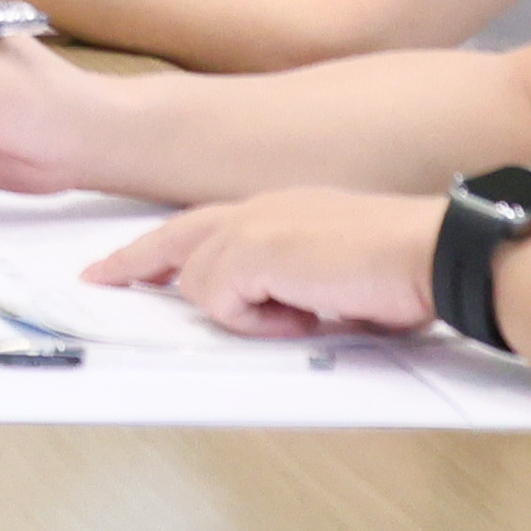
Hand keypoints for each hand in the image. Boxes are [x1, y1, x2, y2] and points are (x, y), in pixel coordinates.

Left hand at [91, 189, 449, 340]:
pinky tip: (308, 312)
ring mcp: (251, 227)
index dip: (163, 248)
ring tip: (308, 312)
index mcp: (279, 209)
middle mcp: (257, 209)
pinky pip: (223, 302)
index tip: (125, 264)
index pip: (203, 225)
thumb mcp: (337, 276)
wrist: (432, 250)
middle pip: (174, 239)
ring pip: (200, 282)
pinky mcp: (252, 253)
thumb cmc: (404, 267)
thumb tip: (285, 311)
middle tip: (98, 279)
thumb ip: (296, 284)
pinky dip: (259, 321)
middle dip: (134, 263)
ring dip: (244, 313)